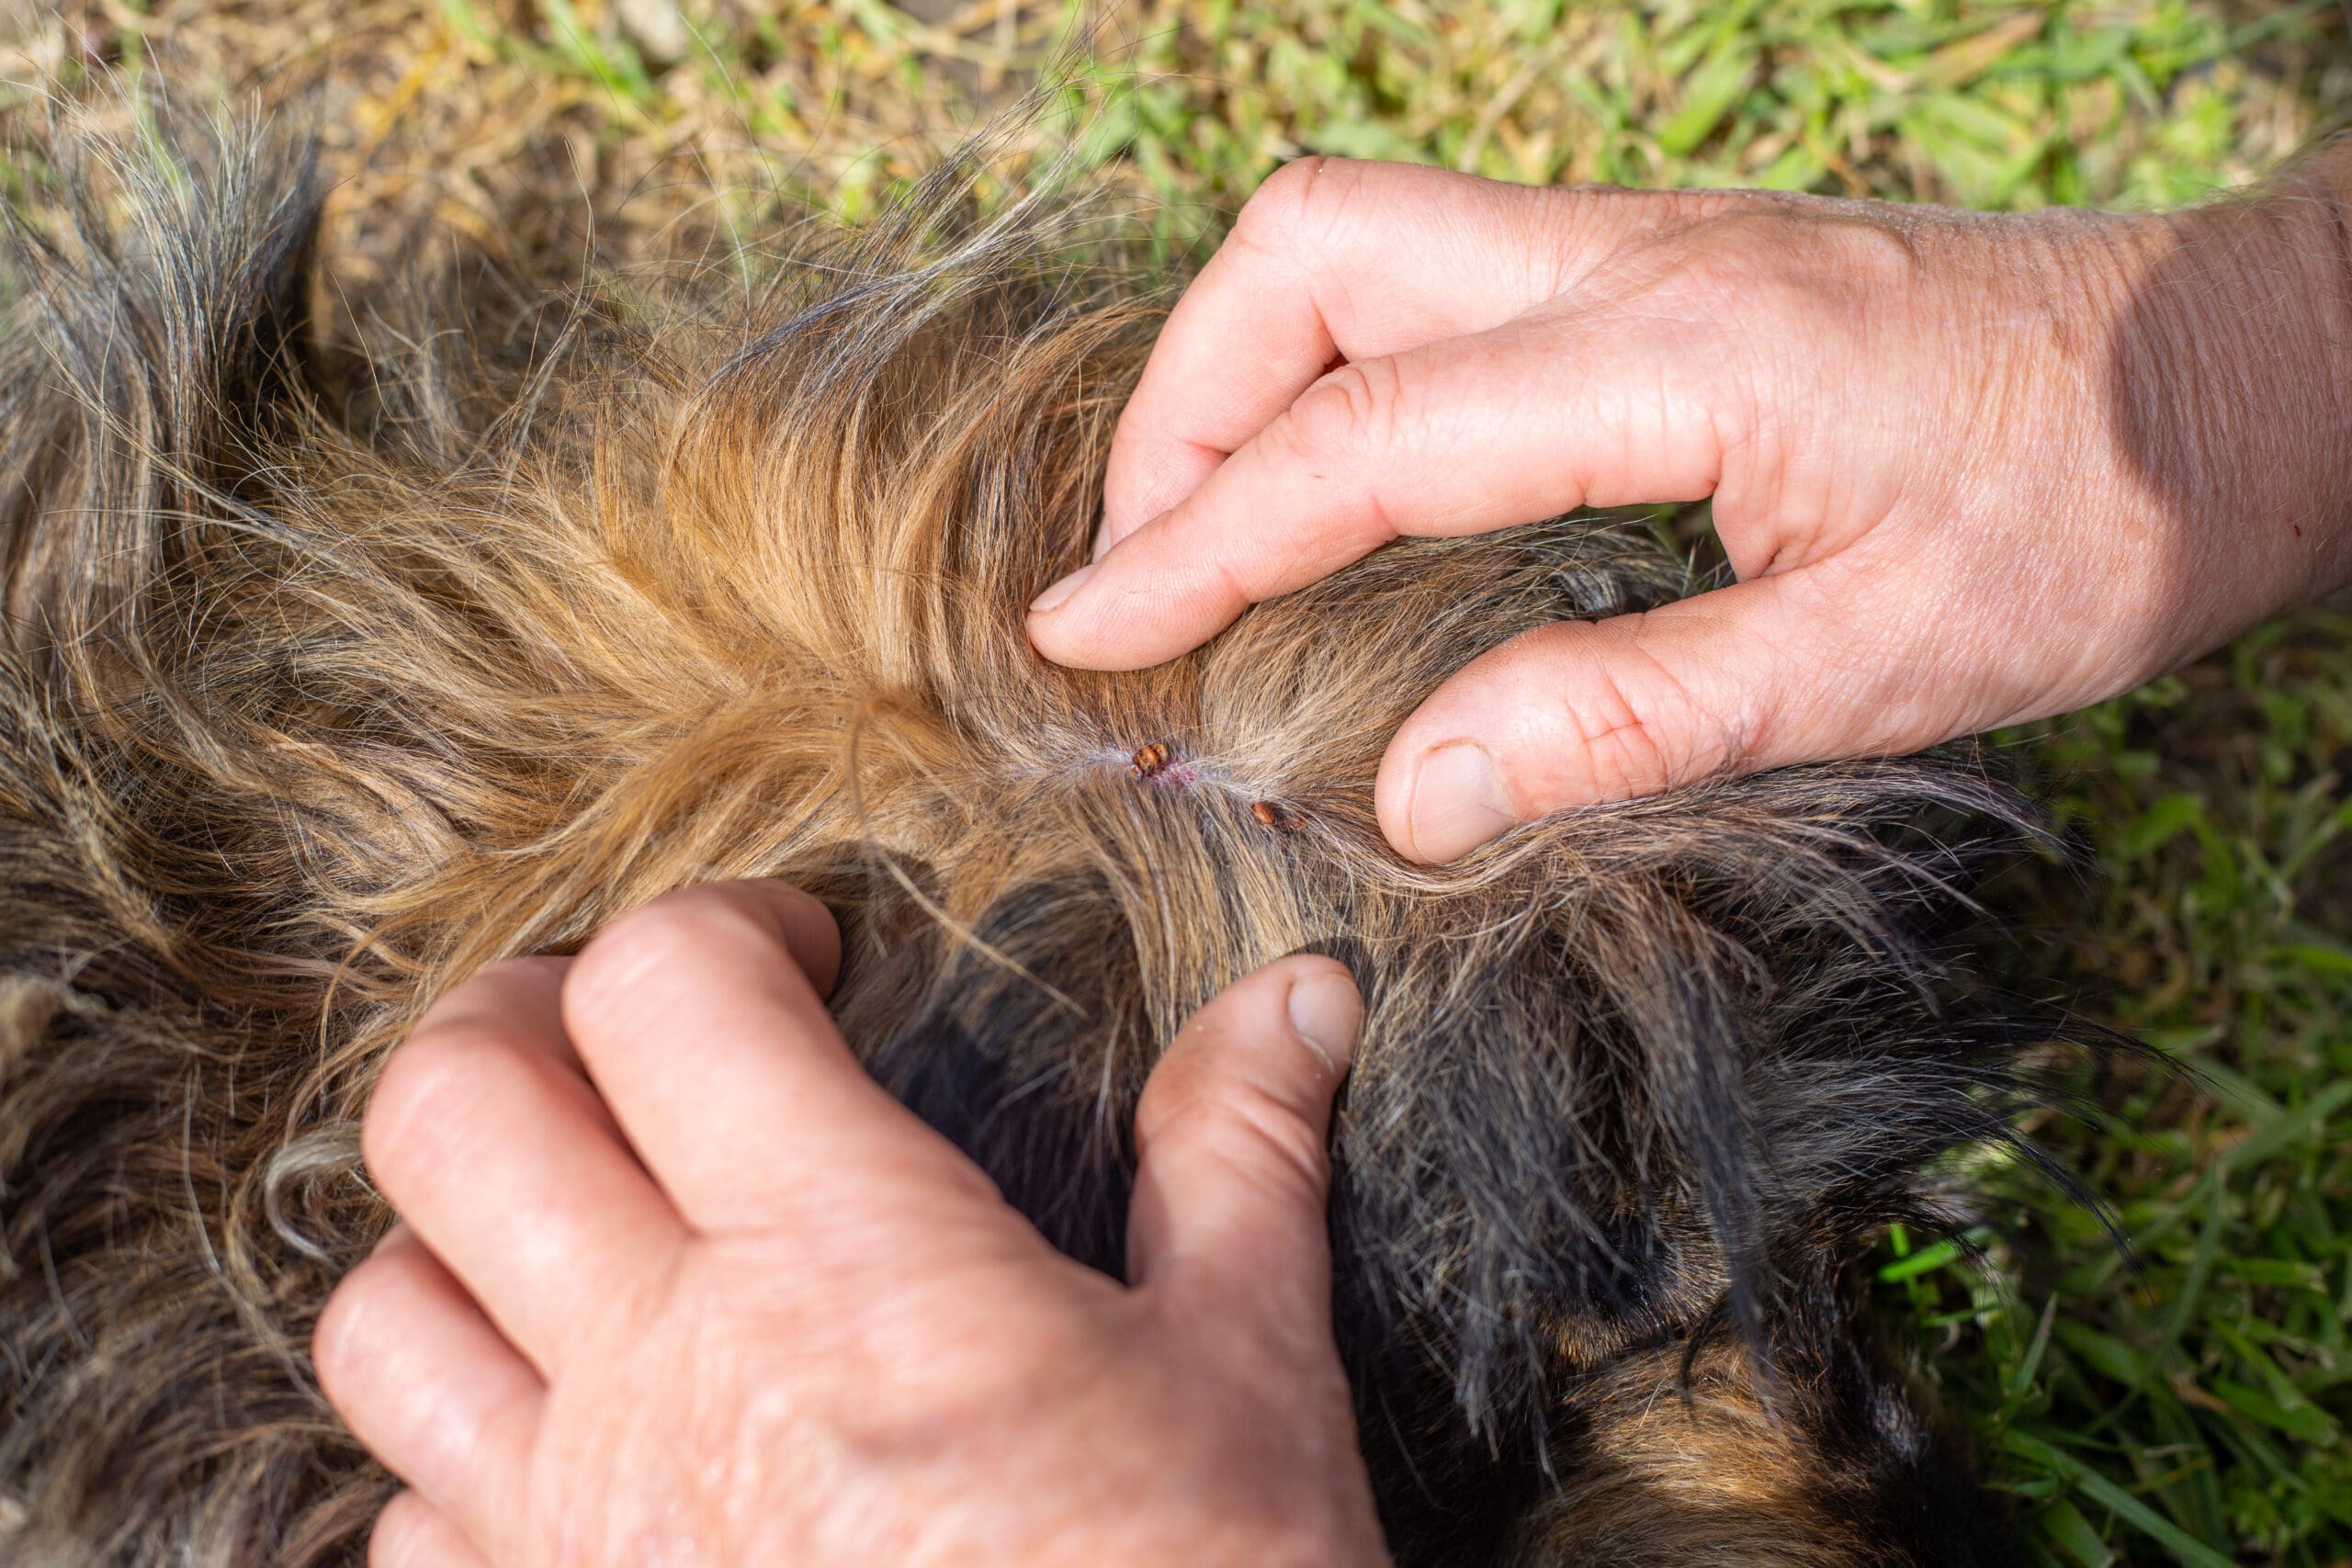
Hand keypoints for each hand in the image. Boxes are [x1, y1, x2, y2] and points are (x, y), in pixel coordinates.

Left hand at [315, 881, 1388, 1567]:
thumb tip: (1298, 998)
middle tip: (626, 1033)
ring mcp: (579, 1536)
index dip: (726, 925)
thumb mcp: (1247, 1367)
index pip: (666, 991)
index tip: (807, 954)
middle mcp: (666, 1380)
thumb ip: (1235, 1152)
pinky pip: (409, 1525)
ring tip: (575, 1225)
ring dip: (457, 1238)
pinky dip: (462, 1455)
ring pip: (377, 1317)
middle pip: (450, 1111)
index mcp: (844, 1263)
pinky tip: (579, 1446)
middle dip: (518, 1022)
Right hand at [1027, 155, 2351, 861]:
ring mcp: (1646, 236)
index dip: (1196, 541)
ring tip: (1209, 526)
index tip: (1083, 637)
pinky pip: (1438, 267)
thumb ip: (1622, 721)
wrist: (2244, 374)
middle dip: (1181, 401)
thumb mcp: (1870, 665)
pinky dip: (1337, 360)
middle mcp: (1632, 256)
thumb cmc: (2092, 518)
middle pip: (1311, 250)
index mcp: (1673, 356)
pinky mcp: (1667, 259)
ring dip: (1246, 367)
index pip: (1360, 437)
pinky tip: (1347, 474)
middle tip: (1141, 565)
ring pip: (1361, 234)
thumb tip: (1413, 795)